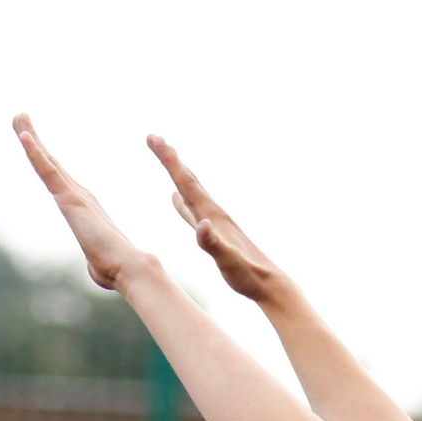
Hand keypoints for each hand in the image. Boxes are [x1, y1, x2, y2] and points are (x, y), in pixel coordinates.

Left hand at [15, 115, 155, 292]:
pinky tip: (24, 136)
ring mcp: (73, 194)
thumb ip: (92, 257)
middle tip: (20, 117)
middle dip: (33, 138)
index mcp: (82, 206)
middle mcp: (78, 194)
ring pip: (46, 160)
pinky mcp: (69, 199)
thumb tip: (97, 264)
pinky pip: (48, 171)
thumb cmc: (114, 268)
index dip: (44, 157)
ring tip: (17, 116)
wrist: (128, 266)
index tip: (32, 140)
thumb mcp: (96, 261)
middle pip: (49, 162)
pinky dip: (35, 153)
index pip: (57, 177)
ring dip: (29, 137)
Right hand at [151, 135, 290, 306]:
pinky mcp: (214, 232)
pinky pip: (192, 209)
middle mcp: (213, 212)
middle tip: (153, 138)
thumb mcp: (228, 260)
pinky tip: (175, 198)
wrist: (267, 283)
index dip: (169, 160)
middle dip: (169, 158)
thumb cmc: (247, 274)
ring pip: (190, 190)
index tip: (154, 138)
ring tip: (165, 158)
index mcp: (212, 215)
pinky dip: (181, 200)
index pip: (186, 182)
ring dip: (176, 173)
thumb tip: (201, 225)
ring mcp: (214, 221)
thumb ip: (213, 243)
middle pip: (187, 179)